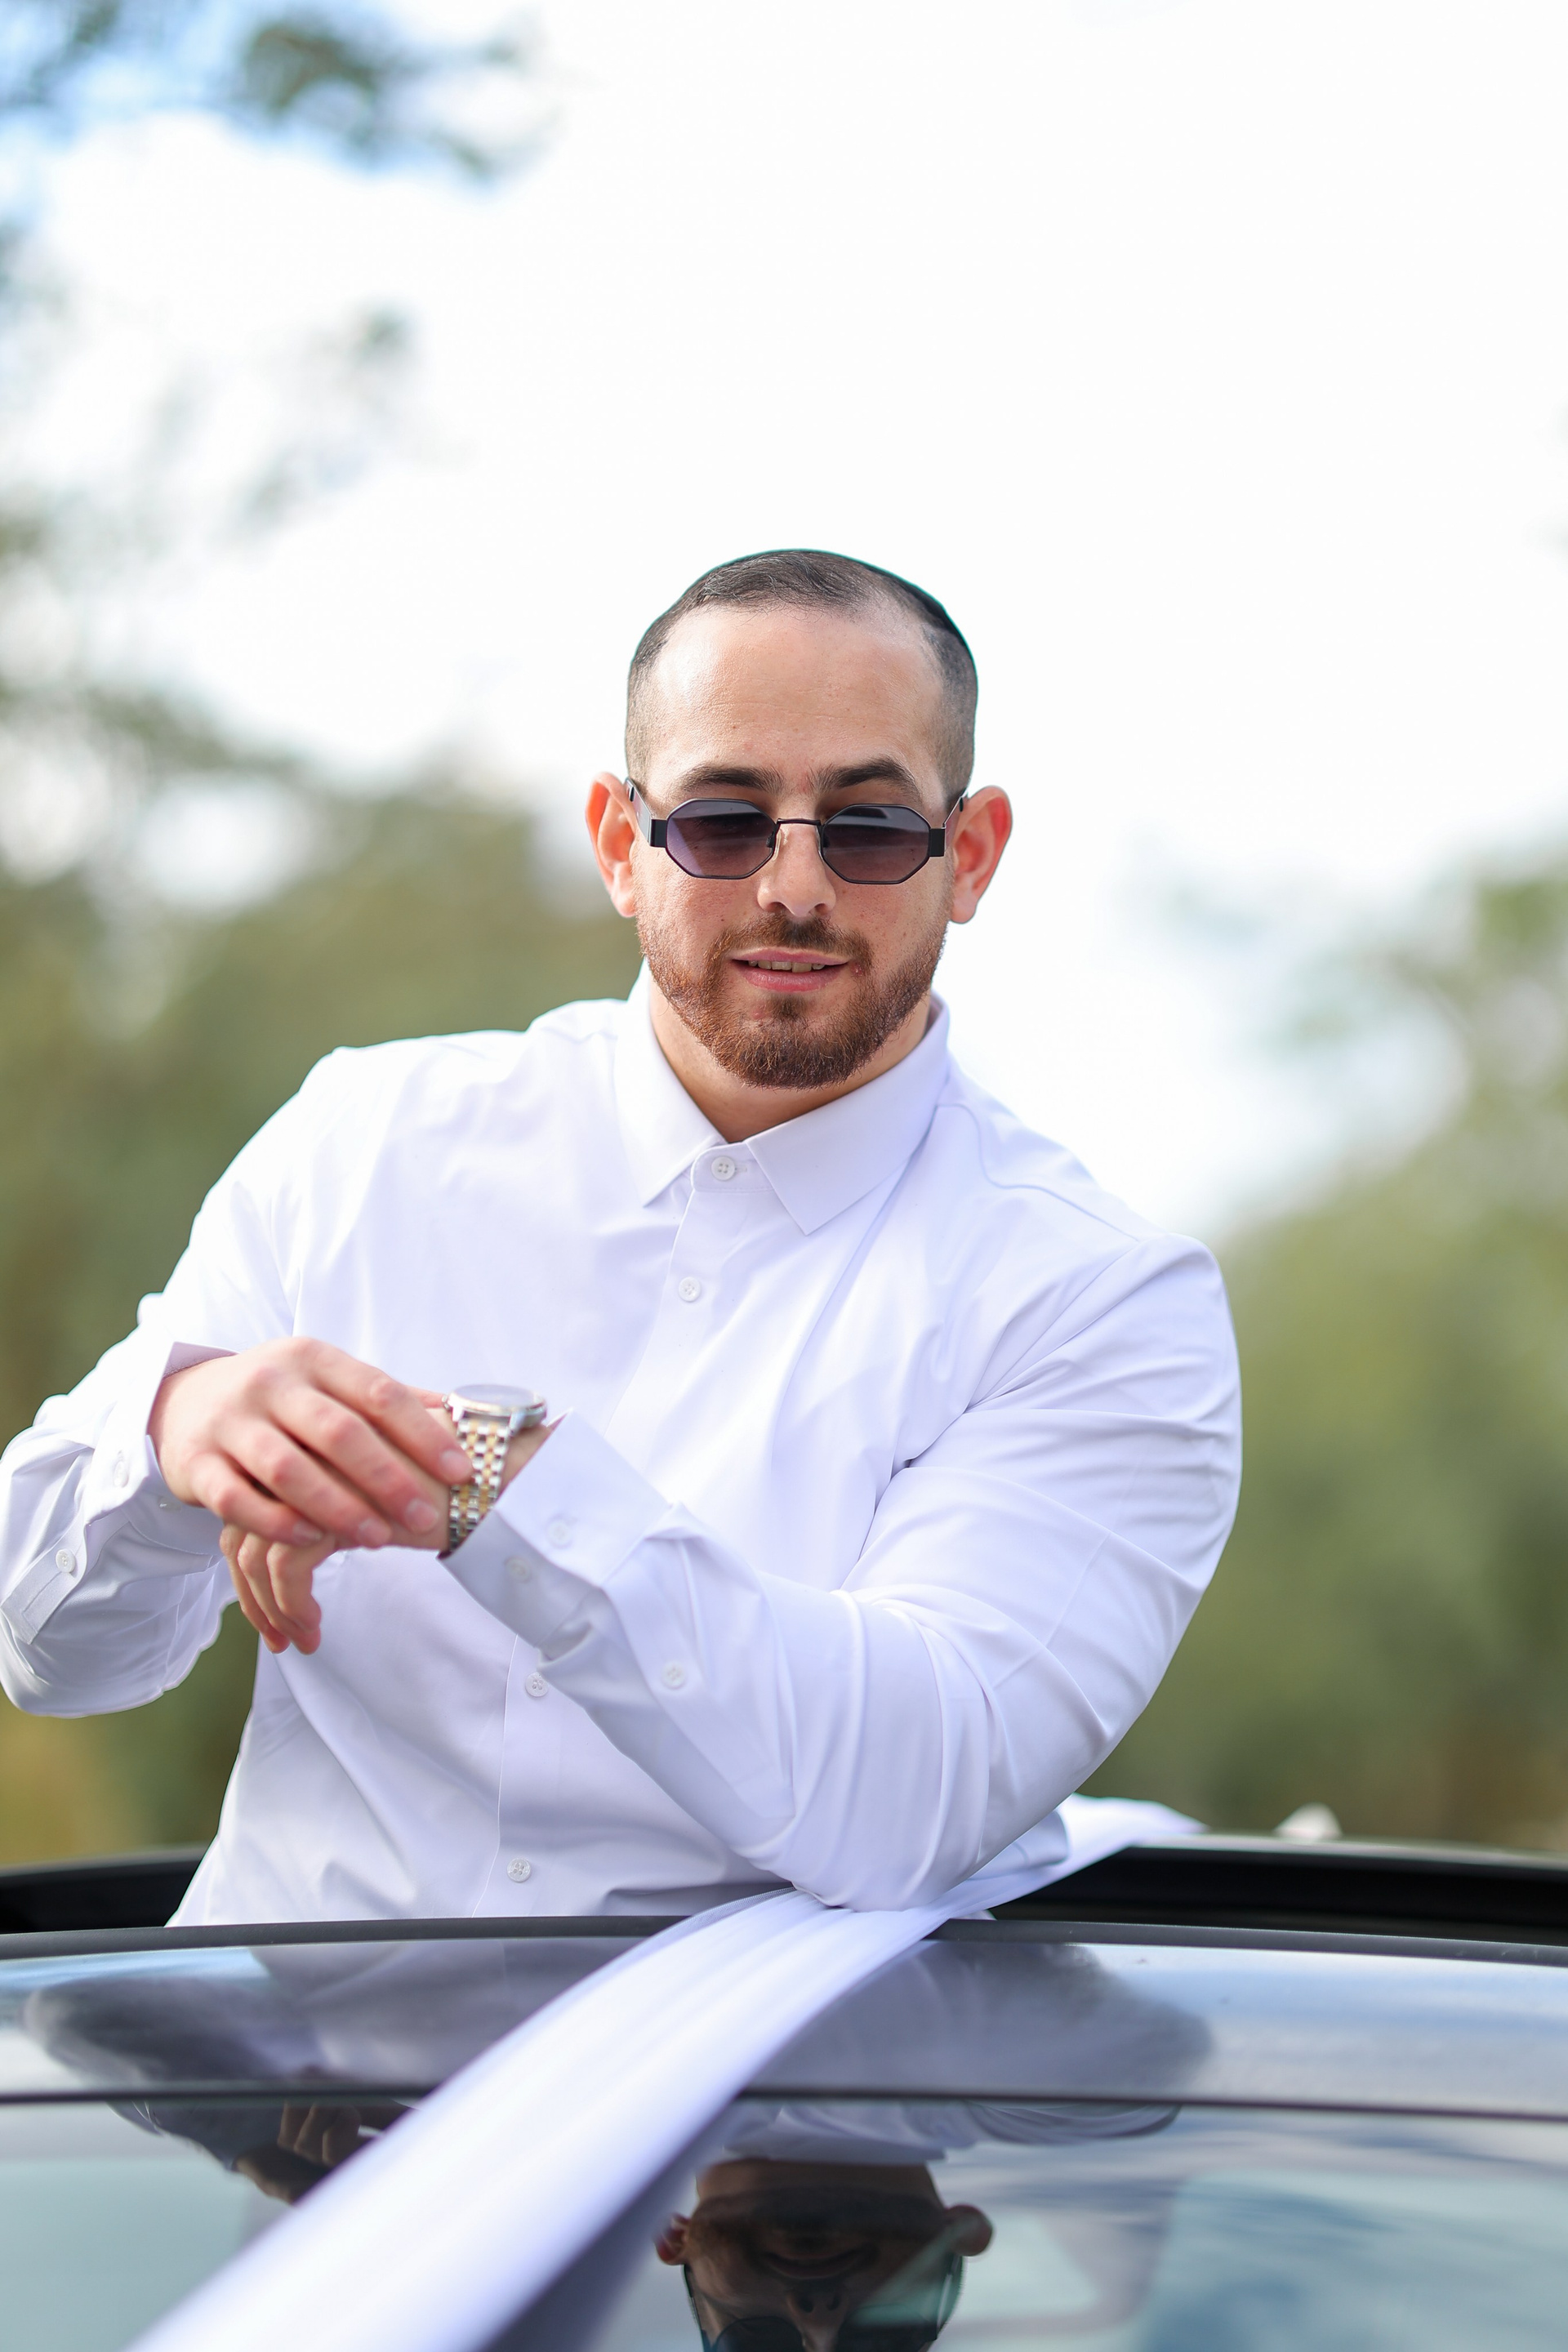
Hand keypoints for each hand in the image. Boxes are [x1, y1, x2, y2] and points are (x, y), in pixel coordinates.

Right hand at [149, 1339, 474, 1554]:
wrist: (184, 1398)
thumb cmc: (281, 1397)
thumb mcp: (329, 1382)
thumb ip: (387, 1398)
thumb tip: (463, 1410)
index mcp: (314, 1358)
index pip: (378, 1393)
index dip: (422, 1433)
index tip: (461, 1470)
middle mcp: (270, 1383)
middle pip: (338, 1432)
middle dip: (387, 1477)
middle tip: (424, 1516)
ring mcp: (230, 1422)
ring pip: (288, 1469)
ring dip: (338, 1506)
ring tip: (379, 1539)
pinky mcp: (196, 1463)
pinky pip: (236, 1499)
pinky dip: (275, 1522)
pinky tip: (311, 1542)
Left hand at [222, 1415, 552, 1653]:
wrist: (492, 1470)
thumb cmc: (452, 1477)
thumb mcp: (384, 1482)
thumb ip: (344, 1498)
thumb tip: (302, 1552)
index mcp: (311, 1437)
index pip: (255, 1500)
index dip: (252, 1555)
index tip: (267, 1601)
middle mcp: (301, 1451)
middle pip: (244, 1526)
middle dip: (251, 1590)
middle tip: (273, 1633)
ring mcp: (311, 1477)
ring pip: (257, 1552)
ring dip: (272, 1607)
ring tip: (299, 1639)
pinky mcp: (330, 1508)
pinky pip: (287, 1568)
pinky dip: (294, 1604)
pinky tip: (314, 1626)